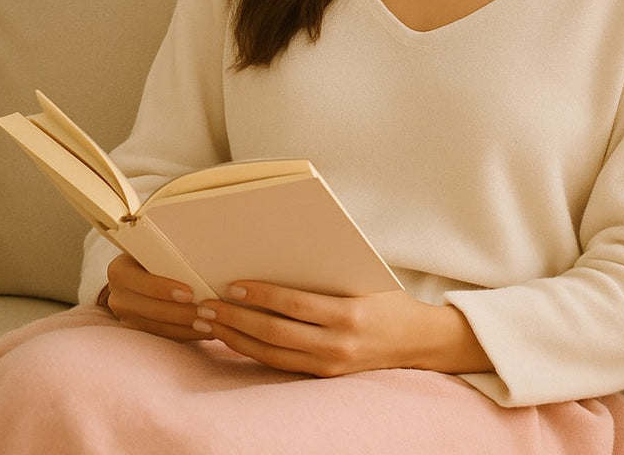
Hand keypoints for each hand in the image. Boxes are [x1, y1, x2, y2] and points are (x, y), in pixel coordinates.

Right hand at [102, 252, 210, 342]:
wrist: (139, 274)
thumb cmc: (153, 258)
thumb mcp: (156, 252)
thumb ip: (170, 257)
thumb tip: (202, 259)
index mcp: (119, 271)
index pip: (141, 282)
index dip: (164, 289)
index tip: (190, 293)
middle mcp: (117, 296)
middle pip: (151, 309)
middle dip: (182, 313)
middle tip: (209, 313)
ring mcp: (125, 317)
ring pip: (158, 327)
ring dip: (187, 327)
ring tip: (211, 324)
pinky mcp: (136, 331)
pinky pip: (163, 337)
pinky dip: (185, 334)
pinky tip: (204, 331)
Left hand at [192, 282, 493, 377]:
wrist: (417, 340)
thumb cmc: (385, 297)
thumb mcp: (361, 276)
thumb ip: (324, 269)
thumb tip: (276, 248)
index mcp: (349, 315)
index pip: (294, 305)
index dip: (261, 296)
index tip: (231, 285)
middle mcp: (338, 344)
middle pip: (275, 333)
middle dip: (236, 320)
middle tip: (206, 305)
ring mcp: (329, 365)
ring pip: (271, 354)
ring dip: (236, 338)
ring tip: (210, 322)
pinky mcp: (323, 375)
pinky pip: (280, 365)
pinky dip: (251, 351)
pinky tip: (232, 338)